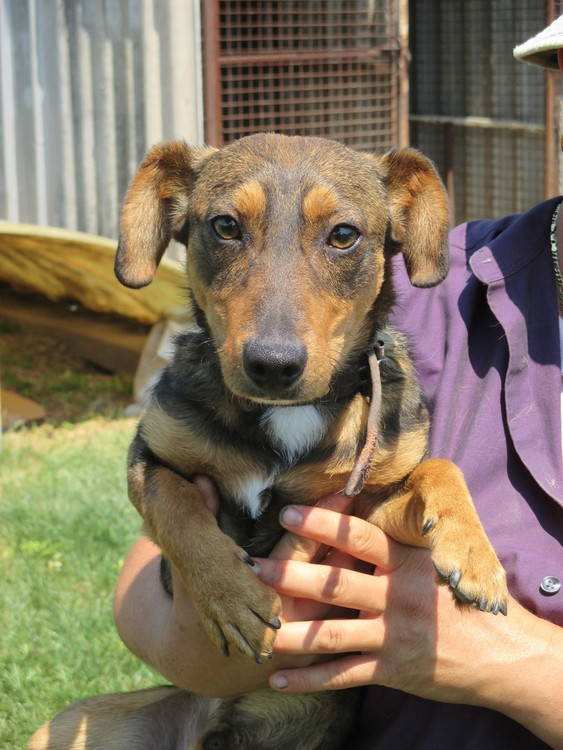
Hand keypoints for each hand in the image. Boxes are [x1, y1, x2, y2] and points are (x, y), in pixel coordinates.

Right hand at [114, 479, 356, 696]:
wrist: (201, 658)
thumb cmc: (200, 598)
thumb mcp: (198, 558)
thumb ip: (206, 516)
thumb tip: (202, 478)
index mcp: (256, 589)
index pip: (298, 547)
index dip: (323, 518)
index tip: (345, 490)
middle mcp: (281, 615)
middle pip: (327, 573)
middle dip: (351, 540)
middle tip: (375, 510)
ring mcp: (300, 636)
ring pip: (339, 600)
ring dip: (360, 570)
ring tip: (388, 539)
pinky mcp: (311, 652)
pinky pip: (342, 623)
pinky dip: (358, 600)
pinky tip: (378, 575)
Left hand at [253, 502, 562, 746]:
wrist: (502, 654)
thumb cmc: (464, 598)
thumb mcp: (438, 561)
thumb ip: (400, 541)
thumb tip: (360, 509)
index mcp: (405, 563)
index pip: (358, 538)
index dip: (322, 525)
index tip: (287, 514)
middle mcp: (395, 597)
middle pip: (334, 583)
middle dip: (291, 576)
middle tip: (254, 568)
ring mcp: (392, 636)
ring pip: (331, 633)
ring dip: (290, 631)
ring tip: (255, 628)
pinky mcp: (391, 670)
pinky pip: (343, 675)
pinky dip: (309, 679)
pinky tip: (277, 679)